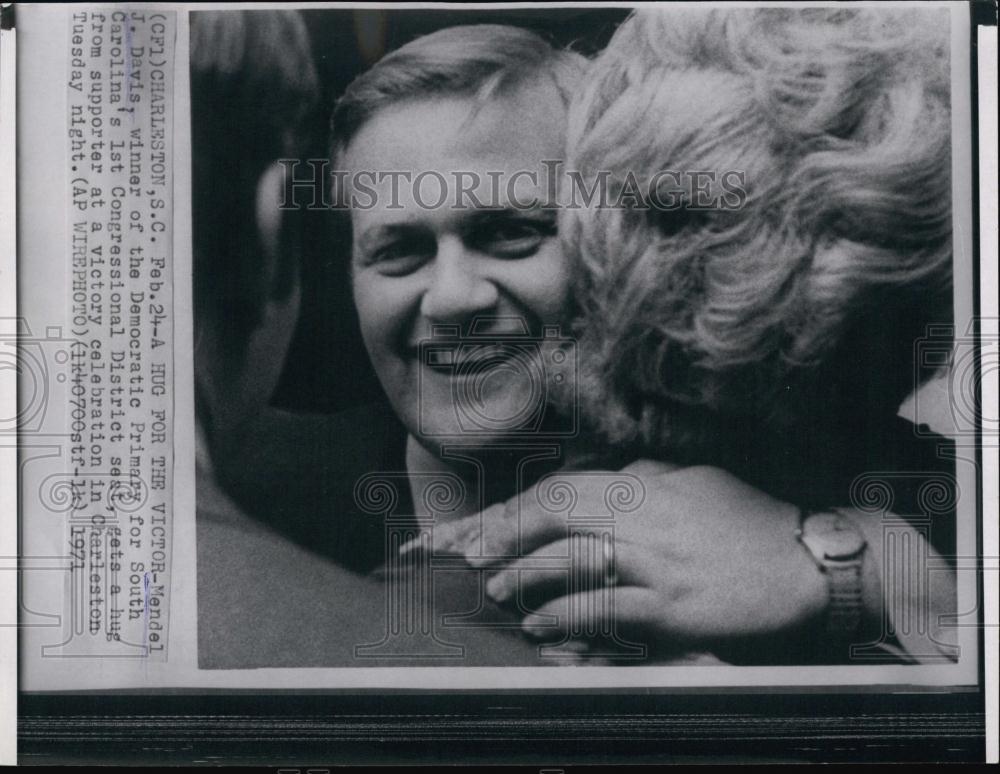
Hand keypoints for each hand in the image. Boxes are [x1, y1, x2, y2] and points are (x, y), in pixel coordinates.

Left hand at [423, 461, 829, 654]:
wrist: (809, 563)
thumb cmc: (753, 522)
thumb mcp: (698, 481)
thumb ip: (648, 478)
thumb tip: (608, 479)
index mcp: (648, 486)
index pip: (566, 487)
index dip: (519, 505)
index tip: (488, 522)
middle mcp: (646, 519)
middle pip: (557, 517)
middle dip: (506, 535)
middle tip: (472, 554)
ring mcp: (657, 564)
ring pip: (571, 562)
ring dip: (525, 577)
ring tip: (498, 589)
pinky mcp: (672, 609)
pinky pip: (603, 610)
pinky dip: (564, 617)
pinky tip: (541, 624)